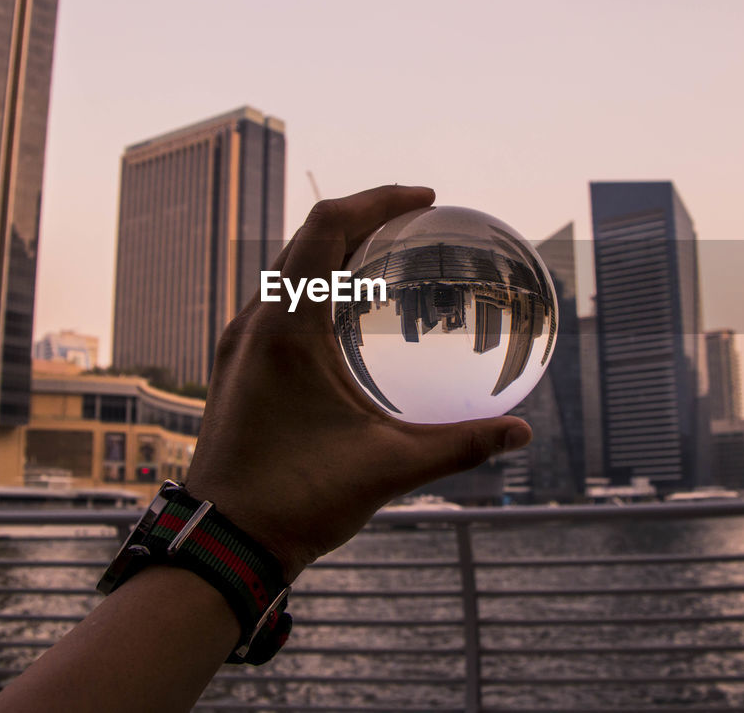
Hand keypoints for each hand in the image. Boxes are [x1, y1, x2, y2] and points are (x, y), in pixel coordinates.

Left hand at [184, 185, 531, 580]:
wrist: (222, 542)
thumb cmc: (295, 503)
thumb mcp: (387, 469)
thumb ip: (459, 445)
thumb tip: (520, 434)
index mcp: (287, 329)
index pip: (327, 227)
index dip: (378, 200)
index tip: (425, 199)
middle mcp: (255, 324)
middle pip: (306, 239)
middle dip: (361, 217)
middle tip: (414, 219)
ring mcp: (239, 345)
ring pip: (286, 271)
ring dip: (333, 252)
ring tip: (384, 256)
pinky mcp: (236, 367)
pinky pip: (277, 304)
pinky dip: (314, 288)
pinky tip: (346, 316)